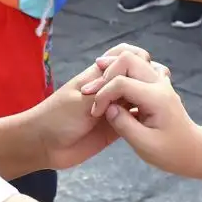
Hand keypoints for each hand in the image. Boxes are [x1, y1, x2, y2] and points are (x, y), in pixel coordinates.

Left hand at [27, 44, 168, 170]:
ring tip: (157, 106)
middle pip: (136, 75)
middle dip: (146, 78)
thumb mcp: (82, 100)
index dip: (136, 58)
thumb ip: (107, 91)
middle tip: (153, 91)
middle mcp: (110, 88)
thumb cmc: (57, 117)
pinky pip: (134, 119)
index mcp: (99, 75)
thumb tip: (135, 82)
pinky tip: (152, 122)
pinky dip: (144, 118)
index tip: (141, 72)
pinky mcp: (116, 127)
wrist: (43, 146)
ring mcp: (114, 108)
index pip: (124, 55)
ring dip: (148, 98)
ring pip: (138, 97)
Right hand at [78, 52, 201, 177]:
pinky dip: (122, 72)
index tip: (96, 113)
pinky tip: (112, 85)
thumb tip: (107, 108)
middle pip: (128, 59)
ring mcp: (160, 82)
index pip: (121, 82)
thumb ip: (124, 125)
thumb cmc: (171, 152)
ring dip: (113, 69)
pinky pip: (139, 68)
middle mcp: (159, 84)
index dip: (103, 95)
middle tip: (92, 91)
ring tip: (98, 84)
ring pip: (133, 59)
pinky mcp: (158, 85)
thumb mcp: (144, 145)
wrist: (195, 151)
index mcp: (156, 98)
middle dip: (106, 73)